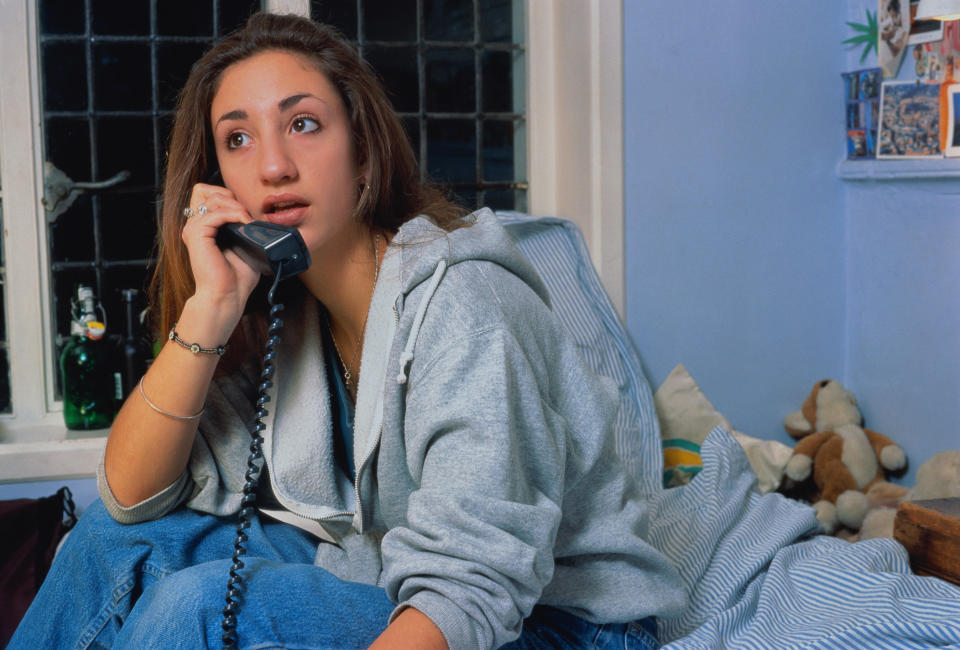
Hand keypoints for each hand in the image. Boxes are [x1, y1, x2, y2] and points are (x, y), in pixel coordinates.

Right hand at [180, 183, 259, 320]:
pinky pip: (215, 212)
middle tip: (244, 215)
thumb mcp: (244, 247)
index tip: (244, 212)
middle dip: (228, 196)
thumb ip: (244, 228)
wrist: (227, 297)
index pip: (208, 194)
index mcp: (203, 228)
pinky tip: (244, 223)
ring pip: (211, 198)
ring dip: (234, 205)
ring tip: (247, 221)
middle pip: (204, 189)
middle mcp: (194, 226)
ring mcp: (193, 229)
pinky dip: (233, 214)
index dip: (226, 196)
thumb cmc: (236, 279)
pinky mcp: (196, 235)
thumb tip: (257, 215)